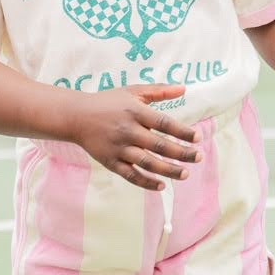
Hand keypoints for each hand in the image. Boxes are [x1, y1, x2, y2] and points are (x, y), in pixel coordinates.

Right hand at [71, 84, 198, 189]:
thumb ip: (158, 91)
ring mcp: (119, 148)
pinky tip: (161, 185)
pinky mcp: (110, 162)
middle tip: (198, 157)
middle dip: (181, 153)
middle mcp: (128, 130)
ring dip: (168, 170)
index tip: (198, 138)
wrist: (76, 117)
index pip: (164, 123)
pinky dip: (146, 182)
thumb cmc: (108, 102)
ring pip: (147, 162)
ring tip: (185, 174)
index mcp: (135, 111)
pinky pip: (131, 175)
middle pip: (159, 145)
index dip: (182, 131)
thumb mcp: (132, 91)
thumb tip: (184, 88)